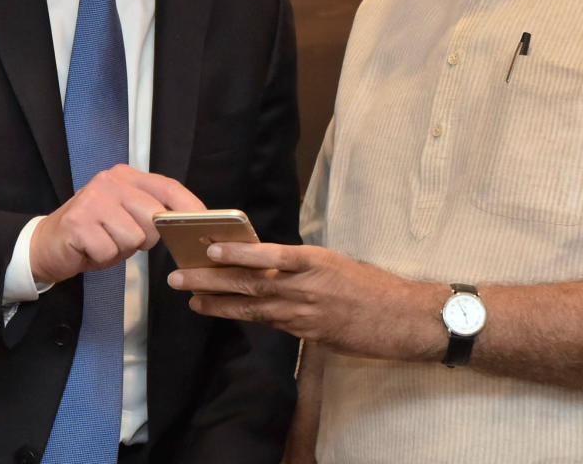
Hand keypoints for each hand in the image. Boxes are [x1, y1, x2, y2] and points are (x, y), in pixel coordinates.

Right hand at [31, 165, 203, 283]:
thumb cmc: (94, 234)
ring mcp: (94, 199)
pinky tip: (89, 248)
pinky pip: (111, 251)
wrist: (47, 246)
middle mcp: (110, 181)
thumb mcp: (126, 218)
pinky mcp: (79, 222)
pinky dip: (102, 257)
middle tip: (120, 238)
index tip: (205, 219)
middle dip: (144, 238)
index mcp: (125, 176)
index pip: (167, 186)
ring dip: (121, 249)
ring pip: (134, 237)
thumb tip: (187, 222)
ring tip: (103, 242)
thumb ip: (151, 214)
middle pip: (154, 217)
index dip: (189, 204)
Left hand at [168, 242, 446, 361]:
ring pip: (253, 307)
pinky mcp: (309, 334)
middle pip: (250, 282)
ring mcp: (306, 312)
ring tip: (191, 298)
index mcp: (316, 259)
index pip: (269, 255)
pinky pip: (271, 323)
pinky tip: (225, 312)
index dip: (237, 253)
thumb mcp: (337, 261)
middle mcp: (307, 285)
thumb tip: (266, 263)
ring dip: (219, 302)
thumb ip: (302, 264)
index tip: (209, 248)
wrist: (403, 317)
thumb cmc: (373, 285)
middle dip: (211, 279)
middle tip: (179, 276)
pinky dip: (245, 316)